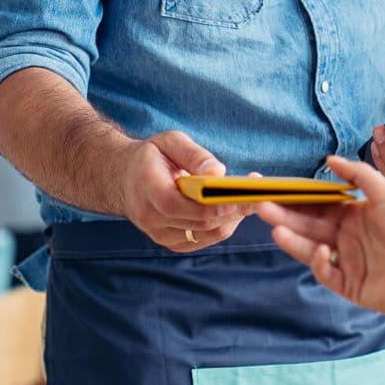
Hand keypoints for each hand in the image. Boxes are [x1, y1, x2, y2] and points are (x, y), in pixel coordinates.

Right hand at [116, 130, 254, 252]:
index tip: (238, 194)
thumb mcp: (170, 141)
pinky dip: (223, 226)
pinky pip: (205, 240)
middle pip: (198, 222)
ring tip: (250, 198)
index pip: (176, 205)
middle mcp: (149, 217)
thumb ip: (194, 155)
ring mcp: (160, 234)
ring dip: (232, 218)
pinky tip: (232, 209)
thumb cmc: (152, 156)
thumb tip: (219, 173)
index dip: (208, 204)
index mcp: (146, 187)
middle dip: (232, 210)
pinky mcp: (172, 243)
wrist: (125, 179)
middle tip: (259, 193)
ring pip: (206, 234)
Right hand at [259, 155, 384, 318]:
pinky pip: (326, 272)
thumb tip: (330, 158)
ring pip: (311, 248)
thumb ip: (359, 174)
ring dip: (292, 238)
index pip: (318, 204)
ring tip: (273, 226)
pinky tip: (322, 252)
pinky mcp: (348, 284)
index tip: (276, 187)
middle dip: (285, 215)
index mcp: (354, 214)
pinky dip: (320, 262)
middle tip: (262, 205)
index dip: (297, 197)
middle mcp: (347, 237)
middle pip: (309, 225)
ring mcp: (346, 261)